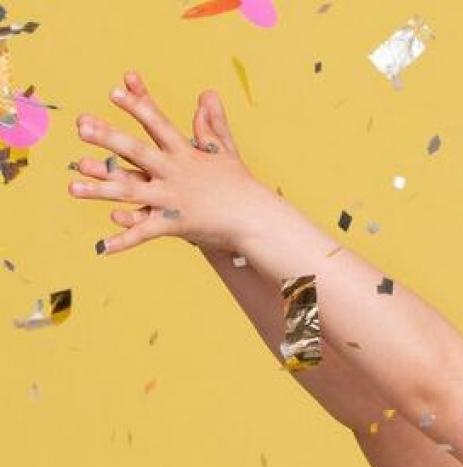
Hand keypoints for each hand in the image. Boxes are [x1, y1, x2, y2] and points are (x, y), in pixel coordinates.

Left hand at [68, 70, 273, 255]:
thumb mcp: (227, 152)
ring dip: (99, 189)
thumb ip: (212, 122)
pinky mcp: (175, 225)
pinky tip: (102, 247)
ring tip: (71, 186)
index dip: (136, 107)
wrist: (257, 221)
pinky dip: (123, 241)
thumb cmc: (243, 188)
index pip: (157, 125)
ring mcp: (173, 199)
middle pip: (137, 151)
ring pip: (130, 192)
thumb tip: (207, 92)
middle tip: (81, 127)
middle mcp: (176, 173)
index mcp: (186, 154)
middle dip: (108, 139)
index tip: (114, 91)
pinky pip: (144, 234)